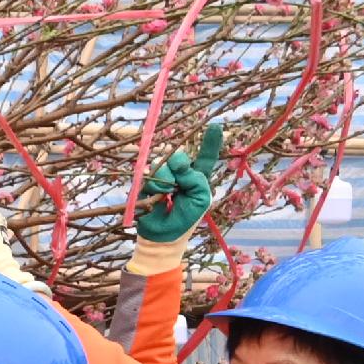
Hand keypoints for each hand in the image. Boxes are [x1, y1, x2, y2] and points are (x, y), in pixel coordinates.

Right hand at [133, 129, 223, 249]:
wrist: (164, 237)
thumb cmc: (186, 219)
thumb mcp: (200, 198)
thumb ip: (195, 177)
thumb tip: (177, 162)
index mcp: (197, 178)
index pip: (205, 157)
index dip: (210, 142)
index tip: (216, 127)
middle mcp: (179, 174)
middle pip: (179, 156)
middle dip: (179, 166)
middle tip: (178, 185)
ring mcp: (162, 177)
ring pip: (164, 163)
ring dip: (167, 179)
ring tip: (168, 195)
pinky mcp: (147, 182)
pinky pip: (151, 173)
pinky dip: (157, 186)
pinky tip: (159, 197)